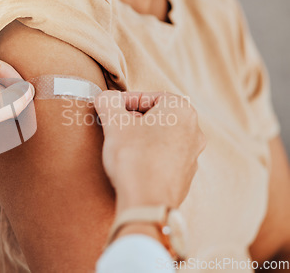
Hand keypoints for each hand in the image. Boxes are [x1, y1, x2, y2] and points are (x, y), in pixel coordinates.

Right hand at [94, 91, 205, 211]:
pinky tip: (133, 163)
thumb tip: (105, 98)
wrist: (148, 203)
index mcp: (181, 110)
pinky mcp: (185, 174)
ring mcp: (192, 154)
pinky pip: (164, 156)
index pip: (147, 96)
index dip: (124, 102)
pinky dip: (149, 154)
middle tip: (115, 127)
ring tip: (122, 145)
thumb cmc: (134, 159)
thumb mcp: (114, 123)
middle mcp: (193, 130)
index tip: (110, 110)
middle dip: (133, 119)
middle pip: (156, 115)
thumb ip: (108, 102)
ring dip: (141, 137)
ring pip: (161, 135)